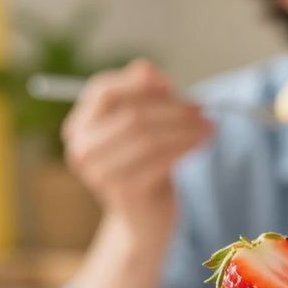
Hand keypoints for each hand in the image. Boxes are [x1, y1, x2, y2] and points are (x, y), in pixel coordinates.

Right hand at [62, 60, 212, 236]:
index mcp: (78, 127)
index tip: (172, 85)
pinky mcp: (124, 192)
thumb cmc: (144, 166)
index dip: (139, 84)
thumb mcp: (142, 128)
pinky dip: (186, 146)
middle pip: (131, 114)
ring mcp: (99, 173)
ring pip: (149, 137)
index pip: (103, 91)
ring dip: (185, 127)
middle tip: (202, 107)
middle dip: (173, 108)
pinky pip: (161, 160)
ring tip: (209, 126)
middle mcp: (81, 150)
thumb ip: (142, 96)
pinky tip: (202, 143)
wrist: (144, 220)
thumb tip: (145, 67)